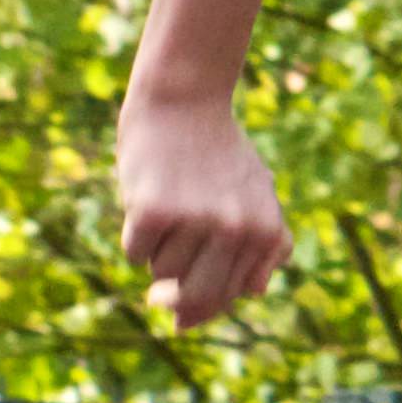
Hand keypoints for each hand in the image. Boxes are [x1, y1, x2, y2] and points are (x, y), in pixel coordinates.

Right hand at [116, 93, 294, 331]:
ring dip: (157, 256)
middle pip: (198, 297)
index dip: (206, 303)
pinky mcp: (153, 211)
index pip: (231, 295)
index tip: (188, 301)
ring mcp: (196, 220)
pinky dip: (135, 237)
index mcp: (266, 231)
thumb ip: (262, 250)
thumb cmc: (219, 154)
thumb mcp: (257, 197)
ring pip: (162, 274)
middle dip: (176, 302)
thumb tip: (239, 302)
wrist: (184, 99)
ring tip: (166, 214)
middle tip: (159, 298)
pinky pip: (136, 254)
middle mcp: (236, 229)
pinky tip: (144, 202)